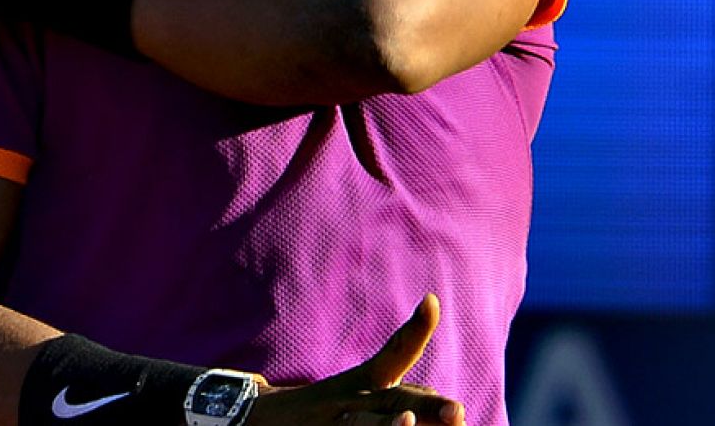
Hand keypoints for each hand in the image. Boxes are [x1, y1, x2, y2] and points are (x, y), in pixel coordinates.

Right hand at [246, 295, 466, 425]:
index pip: (393, 354)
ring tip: (405, 423)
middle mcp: (351, 400)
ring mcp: (334, 422)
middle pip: (393, 398)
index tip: (432, 300)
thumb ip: (400, 401)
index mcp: (362, 383)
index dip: (415, 329)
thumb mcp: (356, 397)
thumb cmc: (323, 414)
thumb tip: (455, 415)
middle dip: (426, 405)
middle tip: (458, 411)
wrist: (255, 419)